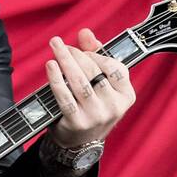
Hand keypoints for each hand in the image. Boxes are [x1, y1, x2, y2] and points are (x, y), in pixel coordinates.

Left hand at [44, 28, 135, 148]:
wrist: (80, 143)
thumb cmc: (92, 106)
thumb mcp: (101, 84)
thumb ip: (96, 55)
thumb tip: (85, 32)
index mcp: (126, 96)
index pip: (115, 67)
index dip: (96, 55)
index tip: (82, 49)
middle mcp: (113, 107)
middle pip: (94, 72)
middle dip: (76, 54)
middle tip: (61, 45)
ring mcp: (95, 116)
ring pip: (79, 82)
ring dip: (65, 60)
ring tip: (55, 47)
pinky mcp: (77, 122)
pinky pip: (65, 97)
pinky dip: (56, 79)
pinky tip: (50, 66)